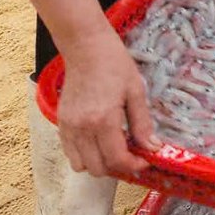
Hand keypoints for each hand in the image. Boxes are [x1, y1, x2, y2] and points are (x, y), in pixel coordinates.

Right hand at [57, 36, 156, 177]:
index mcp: (103, 120)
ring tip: (111, 147)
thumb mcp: (136, 92)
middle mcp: (82, 127)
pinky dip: (83, 154)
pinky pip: (69, 152)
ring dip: (98, 163)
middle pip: (98, 168)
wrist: (86, 47)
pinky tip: (97, 140)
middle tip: (130, 152)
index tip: (144, 160)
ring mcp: (69, 126)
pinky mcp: (61, 122)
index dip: (134, 166)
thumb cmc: (114, 64)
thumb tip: (153, 148)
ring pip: (81, 165)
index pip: (117, 160)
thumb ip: (143, 124)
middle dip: (117, 166)